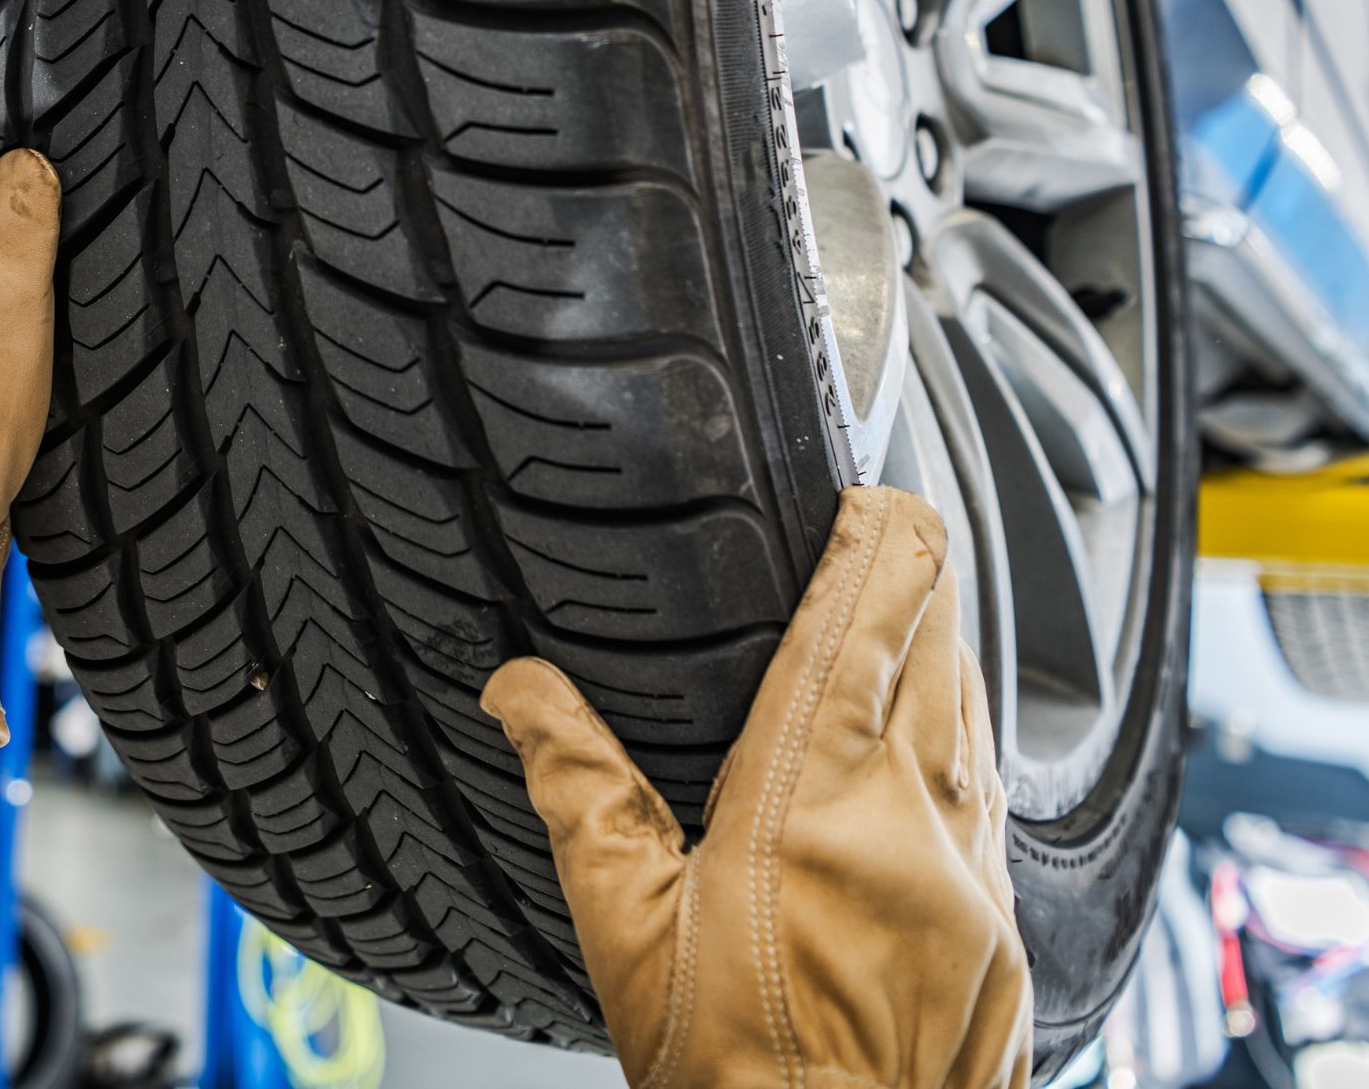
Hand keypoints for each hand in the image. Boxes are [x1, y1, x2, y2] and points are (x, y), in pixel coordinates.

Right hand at [481, 487, 1029, 1088]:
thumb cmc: (736, 1082)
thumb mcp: (625, 932)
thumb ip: (578, 791)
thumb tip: (519, 694)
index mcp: (811, 806)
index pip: (870, 619)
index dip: (879, 533)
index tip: (863, 491)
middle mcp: (915, 825)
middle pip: (943, 639)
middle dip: (917, 567)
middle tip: (880, 523)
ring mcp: (976, 875)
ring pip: (978, 709)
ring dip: (945, 642)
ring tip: (905, 605)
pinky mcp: (1002, 923)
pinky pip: (994, 787)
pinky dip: (962, 729)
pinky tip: (931, 734)